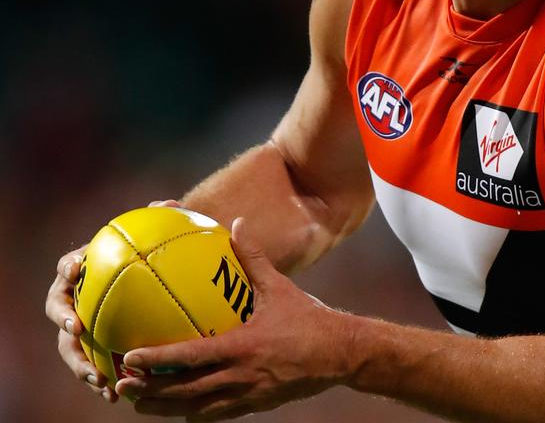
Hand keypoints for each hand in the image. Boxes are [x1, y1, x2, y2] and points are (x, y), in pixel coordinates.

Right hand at [46, 200, 182, 402]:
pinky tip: (116, 395)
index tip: (75, 271)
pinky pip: (92, 365)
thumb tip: (170, 205)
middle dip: (64, 319)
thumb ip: (162, 219)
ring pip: (69, 346)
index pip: (69, 265)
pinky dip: (99, 379)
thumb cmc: (154, 256)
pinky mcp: (95, 349)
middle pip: (59, 309)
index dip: (69, 267)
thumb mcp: (160, 238)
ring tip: (95, 377)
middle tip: (77, 329)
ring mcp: (83, 326)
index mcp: (86, 270)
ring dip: (78, 362)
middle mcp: (77, 299)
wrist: (156, 283)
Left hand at [114, 217, 346, 419]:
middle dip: (150, 393)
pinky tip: (177, 410)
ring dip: (165, 408)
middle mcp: (240, 376)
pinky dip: (193, 414)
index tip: (130, 358)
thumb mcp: (280, 287)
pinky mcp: (255, 405)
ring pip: (196, 410)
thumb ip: (254, 258)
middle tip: (121, 386)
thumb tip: (236, 224)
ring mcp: (247, 395)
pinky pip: (216, 414)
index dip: (157, 361)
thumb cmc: (309, 318)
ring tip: (139, 404)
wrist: (340, 354)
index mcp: (243, 347)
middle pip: (185, 392)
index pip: (190, 358)